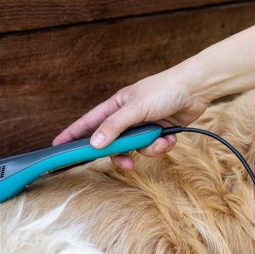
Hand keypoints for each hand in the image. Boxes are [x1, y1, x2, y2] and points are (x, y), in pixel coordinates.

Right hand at [53, 69, 210, 168]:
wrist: (196, 89)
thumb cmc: (164, 90)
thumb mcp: (135, 108)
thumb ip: (114, 127)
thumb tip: (94, 144)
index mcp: (116, 106)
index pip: (89, 122)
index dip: (73, 134)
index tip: (58, 146)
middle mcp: (127, 117)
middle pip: (113, 143)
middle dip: (122, 154)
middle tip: (127, 164)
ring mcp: (143, 125)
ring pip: (136, 149)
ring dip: (148, 149)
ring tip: (159, 140)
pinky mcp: (159, 132)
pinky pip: (154, 148)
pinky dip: (162, 145)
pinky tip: (170, 136)